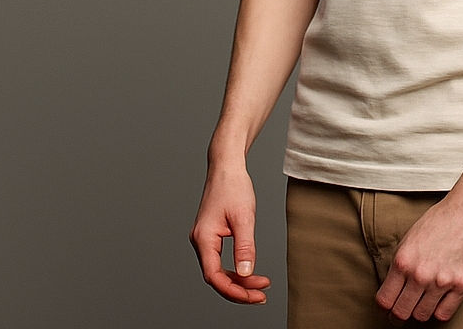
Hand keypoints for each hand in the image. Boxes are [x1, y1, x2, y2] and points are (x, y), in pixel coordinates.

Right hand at [189, 164, 270, 303]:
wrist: (227, 166)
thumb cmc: (233, 186)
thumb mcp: (244, 217)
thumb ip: (245, 247)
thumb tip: (246, 273)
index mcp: (203, 238)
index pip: (214, 276)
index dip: (234, 290)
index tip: (254, 296)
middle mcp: (200, 241)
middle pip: (216, 277)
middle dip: (239, 289)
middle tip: (262, 295)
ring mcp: (204, 239)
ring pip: (219, 270)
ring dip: (239, 280)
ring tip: (261, 285)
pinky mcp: (211, 235)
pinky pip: (220, 260)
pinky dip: (235, 268)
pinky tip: (250, 271)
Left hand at [375, 191, 462, 322]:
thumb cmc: (442, 219)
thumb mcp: (410, 237)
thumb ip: (401, 263)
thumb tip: (393, 285)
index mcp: (404, 260)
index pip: (385, 300)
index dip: (385, 307)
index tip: (388, 307)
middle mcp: (421, 274)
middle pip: (401, 313)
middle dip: (400, 314)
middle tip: (403, 310)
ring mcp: (442, 281)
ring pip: (422, 316)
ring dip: (421, 310)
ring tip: (423, 301)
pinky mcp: (462, 285)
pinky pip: (444, 314)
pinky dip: (439, 311)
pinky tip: (439, 301)